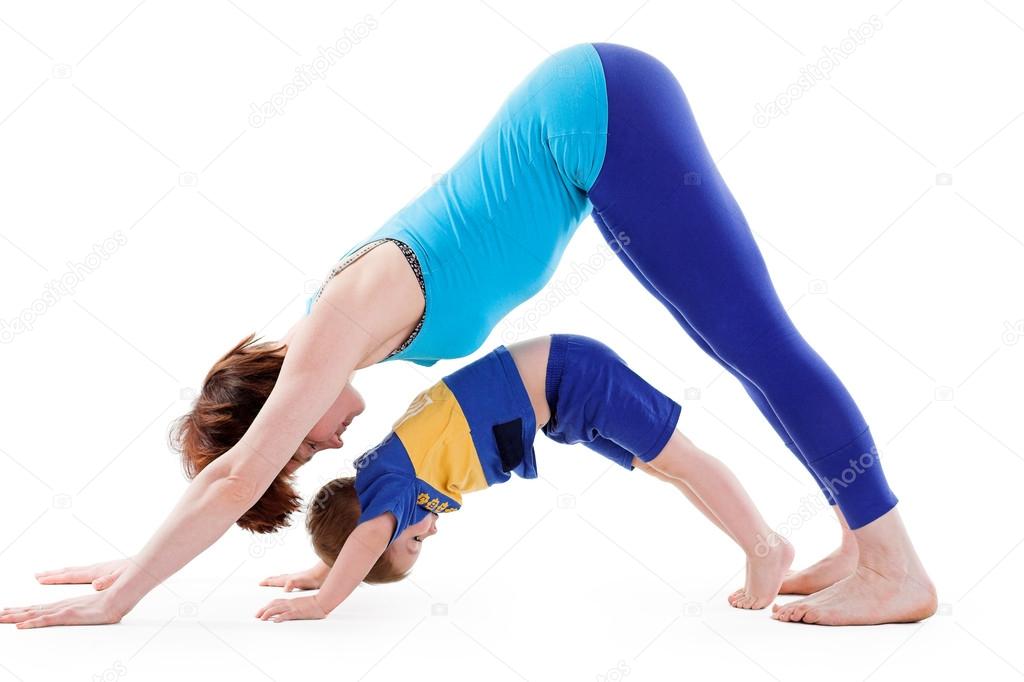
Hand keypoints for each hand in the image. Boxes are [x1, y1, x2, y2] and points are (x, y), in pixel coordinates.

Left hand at [0, 591, 125, 628]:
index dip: (21, 610)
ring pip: (33, 614)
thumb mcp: (94, 610)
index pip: (38, 609)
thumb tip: (72, 613)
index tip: (8, 612)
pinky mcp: (68, 615)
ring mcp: (63, 610)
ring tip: (0, 618)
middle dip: (12, 613)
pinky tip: (20, 625)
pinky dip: (31, 622)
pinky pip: (45, 620)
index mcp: (65, 605)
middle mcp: (60, 606)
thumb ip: (83, 611)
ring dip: (15, 617)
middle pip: (31, 610)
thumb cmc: (110, 603)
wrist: (120, 599)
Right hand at [34, 559, 129, 590]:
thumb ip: (108, 582)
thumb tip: (95, 585)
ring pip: (73, 571)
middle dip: (52, 574)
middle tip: (37, 576)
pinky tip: (70, 575)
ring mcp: (98, 569)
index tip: (40, 579)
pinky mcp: (103, 570)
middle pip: (68, 571)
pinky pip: (81, 572)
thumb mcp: (122, 579)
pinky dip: (71, 573)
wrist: (145, 565)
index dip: (54, 578)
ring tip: (48, 575)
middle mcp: (93, 569)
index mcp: (95, 572)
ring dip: (60, 573)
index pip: (70, 575)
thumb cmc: (135, 572)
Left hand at [255, 595, 327, 622]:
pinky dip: (279, 618)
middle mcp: (290, 603)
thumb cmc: (316, 603)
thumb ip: (298, 607)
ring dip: (267, 613)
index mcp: (292, 601)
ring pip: (276, 609)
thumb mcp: (304, 605)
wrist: (323, 601)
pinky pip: (286, 615)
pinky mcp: (297, 612)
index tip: (261, 611)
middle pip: (273, 604)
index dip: (267, 606)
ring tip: (261, 618)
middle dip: (263, 609)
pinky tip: (275, 621)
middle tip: (257, 615)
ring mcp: (293, 607)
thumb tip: (294, 612)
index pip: (276, 601)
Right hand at [259, 561, 328, 591]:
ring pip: (283, 579)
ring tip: (274, 581)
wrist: (322, 574)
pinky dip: (286, 583)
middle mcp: (290, 578)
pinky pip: (290, 582)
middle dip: (270, 580)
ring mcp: (296, 578)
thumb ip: (291, 584)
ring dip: (277, 580)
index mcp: (288, 579)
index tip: (259, 583)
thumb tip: (284, 588)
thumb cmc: (312, 579)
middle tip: (263, 581)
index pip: (275, 581)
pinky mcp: (301, 581)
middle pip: (277, 578)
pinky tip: (290, 585)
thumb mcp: (300, 582)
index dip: (267, 582)